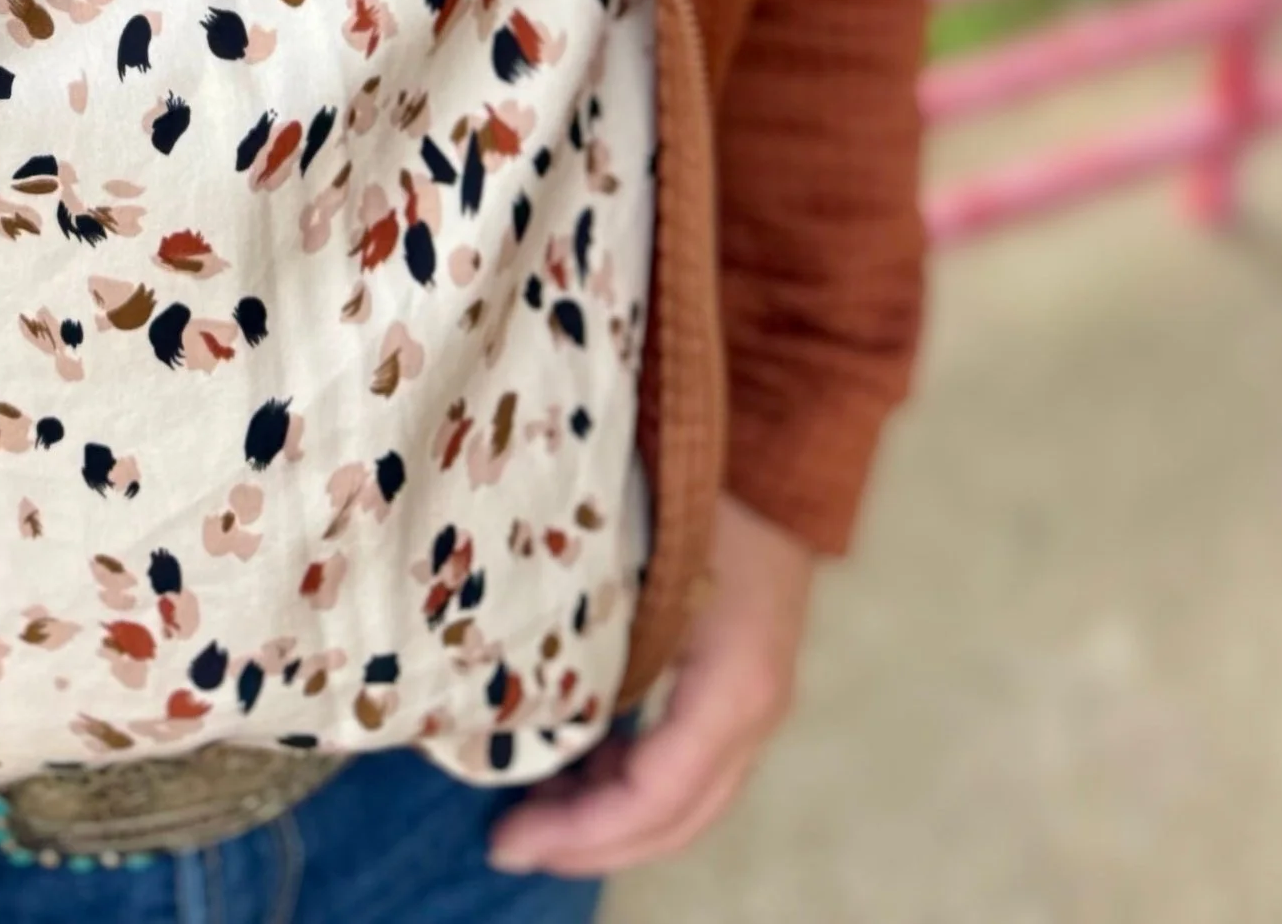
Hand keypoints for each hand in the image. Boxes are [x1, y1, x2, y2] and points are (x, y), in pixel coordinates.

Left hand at [486, 491, 815, 878]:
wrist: (776, 437)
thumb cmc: (698, 483)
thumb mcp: (642, 556)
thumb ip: (595, 634)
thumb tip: (508, 698)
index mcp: (733, 686)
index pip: (655, 797)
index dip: (582, 833)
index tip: (505, 841)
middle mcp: (755, 706)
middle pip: (676, 817)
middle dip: (592, 843)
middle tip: (508, 844)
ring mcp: (758, 696)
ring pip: (690, 798)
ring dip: (613, 818)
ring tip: (533, 807)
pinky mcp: (745, 678)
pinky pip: (693, 760)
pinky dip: (637, 781)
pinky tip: (581, 766)